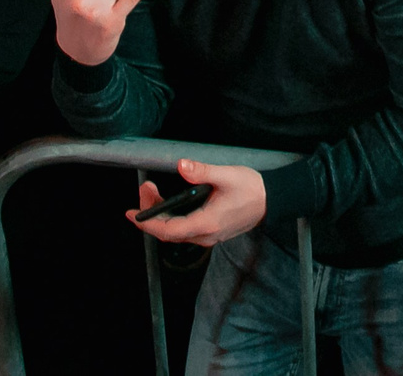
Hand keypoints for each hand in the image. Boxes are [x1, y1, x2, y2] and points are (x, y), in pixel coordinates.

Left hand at [128, 159, 266, 246]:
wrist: (271, 200)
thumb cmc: (251, 187)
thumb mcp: (227, 175)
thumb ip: (203, 171)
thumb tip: (181, 165)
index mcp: (207, 223)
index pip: (169, 230)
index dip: (147, 223)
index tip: (131, 213)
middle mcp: (205, 235)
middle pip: (168, 232)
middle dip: (151, 213)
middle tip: (145, 188)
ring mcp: (208, 236)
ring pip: (175, 232)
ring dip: (160, 215)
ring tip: (152, 191)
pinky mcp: (210, 232)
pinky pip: (183, 230)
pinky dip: (170, 218)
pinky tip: (168, 202)